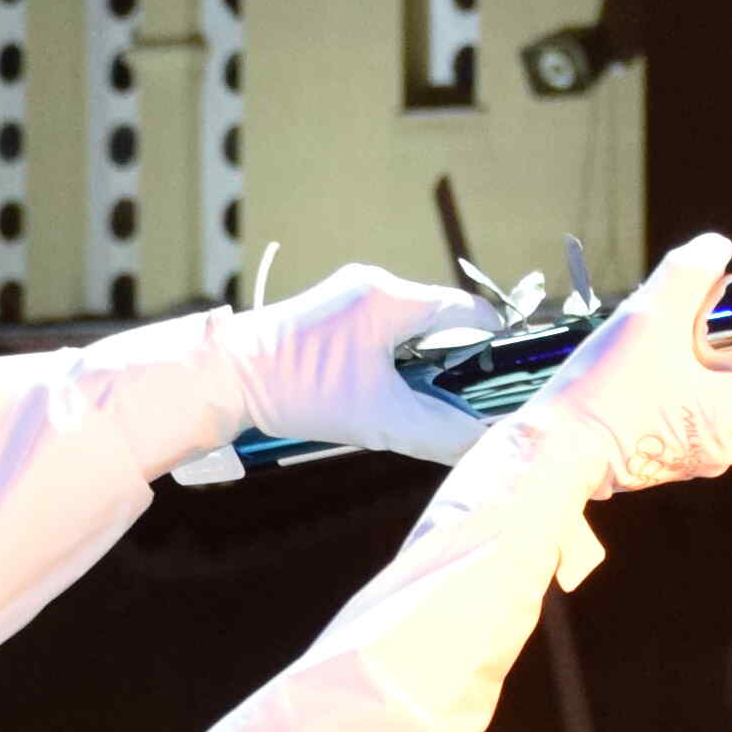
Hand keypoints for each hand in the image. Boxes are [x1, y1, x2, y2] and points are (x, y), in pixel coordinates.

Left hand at [214, 261, 493, 466]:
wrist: (223, 377)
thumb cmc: (298, 390)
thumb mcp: (378, 419)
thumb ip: (440, 432)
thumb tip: (485, 445)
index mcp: (392, 297)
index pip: (469, 312)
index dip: (494, 346)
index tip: (508, 379)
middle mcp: (375, 285)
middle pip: (443, 321)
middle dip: (456, 362)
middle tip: (462, 402)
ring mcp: (350, 296)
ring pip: (412, 330)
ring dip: (423, 364)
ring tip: (420, 403)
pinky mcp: (332, 312)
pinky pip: (384, 333)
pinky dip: (395, 362)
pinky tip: (386, 394)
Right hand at [510, 237, 731, 501]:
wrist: (550, 455)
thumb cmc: (602, 395)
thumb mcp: (646, 319)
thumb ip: (687, 277)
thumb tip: (716, 248)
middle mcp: (731, 441)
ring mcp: (703, 455)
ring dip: (723, 373)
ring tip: (682, 340)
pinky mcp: (673, 459)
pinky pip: (702, 419)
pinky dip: (695, 392)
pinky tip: (657, 370)